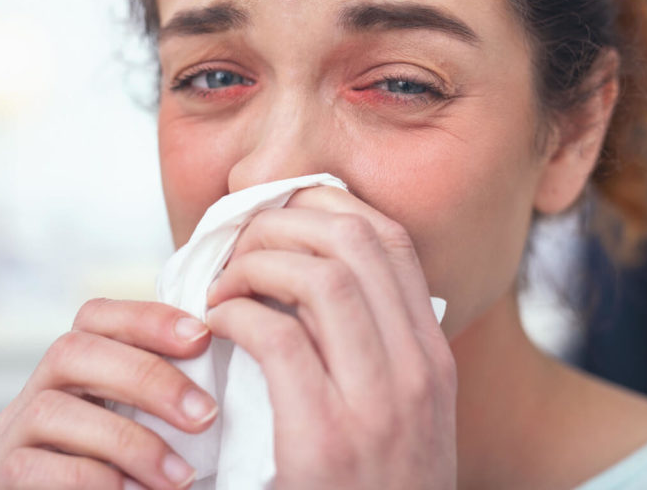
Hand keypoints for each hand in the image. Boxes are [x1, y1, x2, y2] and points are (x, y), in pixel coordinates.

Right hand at [0, 298, 216, 488]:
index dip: (146, 317)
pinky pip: (32, 466)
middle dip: (144, 376)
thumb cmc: (134, 484)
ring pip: (51, 409)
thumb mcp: (149, 433)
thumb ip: (166, 400)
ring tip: (180, 478)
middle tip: (203, 415)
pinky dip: (91, 478)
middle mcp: (31, 396)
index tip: (201, 337)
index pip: (94, 318)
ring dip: (127, 440)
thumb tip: (222, 353)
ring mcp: (7, 439)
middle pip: (70, 351)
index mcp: (70, 375)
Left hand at [206, 186, 456, 488]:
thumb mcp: (399, 416)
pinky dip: (234, 314)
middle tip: (239, 245)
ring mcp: (378, 406)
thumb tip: (306, 276)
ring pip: (318, 276)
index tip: (279, 216)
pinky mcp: (325, 440)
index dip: (328, 206)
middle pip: (354, 241)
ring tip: (222, 286)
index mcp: (432, 358)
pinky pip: (275, 336)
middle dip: (285, 222)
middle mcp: (418, 371)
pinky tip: (214, 326)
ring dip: (255, 264)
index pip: (390, 240)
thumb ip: (372, 350)